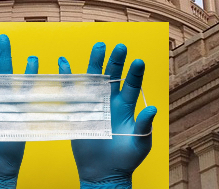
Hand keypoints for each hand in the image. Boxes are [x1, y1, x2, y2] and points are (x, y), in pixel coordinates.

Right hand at [59, 42, 156, 188]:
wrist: (104, 173)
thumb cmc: (126, 160)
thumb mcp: (140, 144)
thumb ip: (145, 125)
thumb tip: (154, 109)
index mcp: (126, 106)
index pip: (132, 84)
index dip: (135, 73)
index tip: (138, 61)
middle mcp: (111, 100)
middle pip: (114, 75)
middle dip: (116, 60)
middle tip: (120, 46)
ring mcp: (94, 102)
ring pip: (95, 77)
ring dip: (96, 61)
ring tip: (100, 46)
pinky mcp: (79, 109)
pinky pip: (72, 89)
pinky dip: (68, 75)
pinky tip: (64, 62)